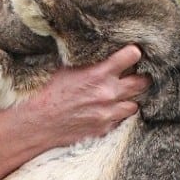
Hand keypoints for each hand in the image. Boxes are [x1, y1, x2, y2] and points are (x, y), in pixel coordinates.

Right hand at [22, 44, 148, 147]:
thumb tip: (99, 49)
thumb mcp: (65, 68)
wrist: (37, 122)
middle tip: (134, 75)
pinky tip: (107, 110)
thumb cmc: (46, 92)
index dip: (133, 53)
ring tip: (120, 95)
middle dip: (140, 77)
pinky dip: (117, 115)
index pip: (132, 56)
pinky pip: (120, 120)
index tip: (132, 54)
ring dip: (129, 99)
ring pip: (135, 104)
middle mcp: (108, 93)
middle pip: (142, 82)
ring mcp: (108, 113)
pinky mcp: (104, 129)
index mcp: (98, 73)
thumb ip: (88, 61)